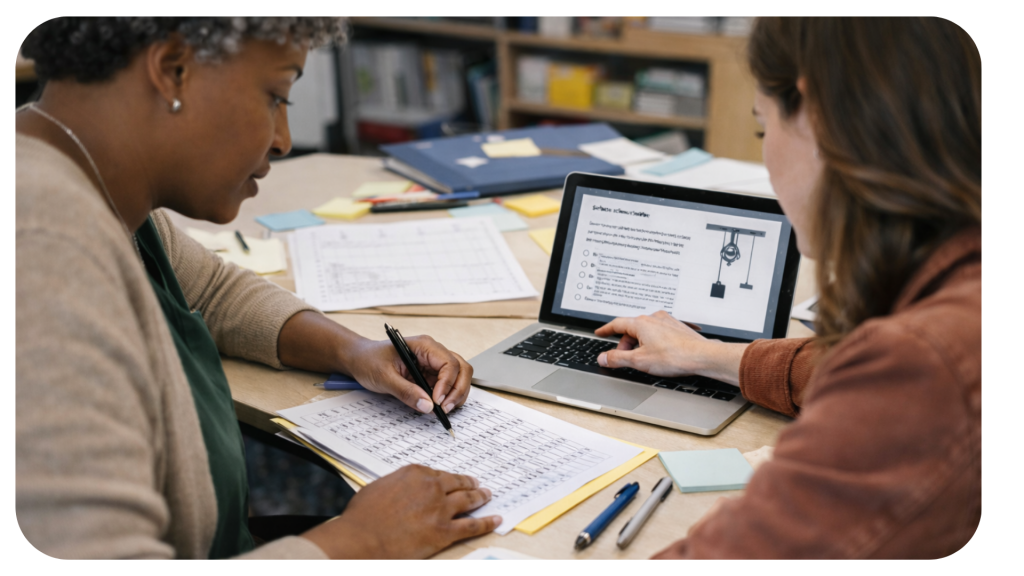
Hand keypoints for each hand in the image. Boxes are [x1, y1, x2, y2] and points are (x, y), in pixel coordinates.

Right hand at [302, 466, 501, 559]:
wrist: (361, 538)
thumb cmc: (363, 516)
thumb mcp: (379, 487)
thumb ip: (399, 484)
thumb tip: (405, 490)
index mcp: (415, 473)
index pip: (439, 474)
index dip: (448, 479)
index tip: (454, 480)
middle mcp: (432, 487)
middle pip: (457, 484)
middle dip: (469, 484)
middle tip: (477, 484)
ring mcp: (440, 509)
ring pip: (469, 500)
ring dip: (481, 497)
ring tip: (488, 496)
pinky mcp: (444, 531)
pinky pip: (472, 526)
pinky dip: (487, 522)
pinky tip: (496, 519)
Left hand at [347, 336, 472, 414]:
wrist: (360, 359)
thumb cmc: (369, 361)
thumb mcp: (384, 377)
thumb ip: (406, 392)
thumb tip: (428, 406)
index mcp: (424, 346)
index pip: (449, 363)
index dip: (448, 383)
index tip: (437, 401)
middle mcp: (433, 353)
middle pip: (461, 369)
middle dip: (458, 390)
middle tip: (445, 409)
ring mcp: (433, 364)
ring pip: (459, 377)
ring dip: (456, 395)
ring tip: (442, 410)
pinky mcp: (430, 375)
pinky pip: (448, 386)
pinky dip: (448, 398)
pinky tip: (437, 407)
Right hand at [594, 311, 745, 384]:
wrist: (702, 356)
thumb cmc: (675, 356)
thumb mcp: (639, 361)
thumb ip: (618, 359)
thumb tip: (603, 358)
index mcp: (641, 323)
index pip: (616, 324)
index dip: (606, 330)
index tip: (600, 332)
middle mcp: (653, 318)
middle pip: (631, 329)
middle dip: (625, 344)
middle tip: (624, 359)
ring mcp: (666, 322)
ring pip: (644, 331)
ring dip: (639, 344)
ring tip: (643, 359)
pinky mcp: (676, 328)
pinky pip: (657, 333)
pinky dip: (651, 342)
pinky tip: (657, 354)